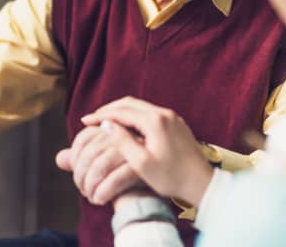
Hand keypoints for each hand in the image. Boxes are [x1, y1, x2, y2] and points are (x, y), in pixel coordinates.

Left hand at [55, 125, 142, 204]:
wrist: (151, 191)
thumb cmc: (124, 176)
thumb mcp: (101, 165)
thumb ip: (81, 160)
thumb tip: (60, 159)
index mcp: (112, 127)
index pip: (83, 138)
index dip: (75, 159)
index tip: (77, 176)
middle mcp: (123, 132)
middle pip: (90, 153)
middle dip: (81, 176)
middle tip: (83, 190)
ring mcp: (133, 147)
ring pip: (100, 166)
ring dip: (90, 186)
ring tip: (91, 197)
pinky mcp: (141, 166)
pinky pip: (114, 179)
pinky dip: (102, 192)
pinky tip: (100, 200)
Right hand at [82, 96, 213, 206]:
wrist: (201, 182)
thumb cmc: (171, 177)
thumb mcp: (141, 163)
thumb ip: (122, 142)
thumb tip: (106, 125)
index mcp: (155, 121)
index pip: (121, 111)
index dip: (100, 115)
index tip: (84, 121)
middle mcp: (164, 114)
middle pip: (130, 103)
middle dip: (109, 109)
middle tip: (91, 118)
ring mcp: (172, 117)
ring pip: (140, 107)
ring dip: (121, 112)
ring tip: (105, 122)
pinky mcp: (176, 123)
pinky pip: (149, 113)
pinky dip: (133, 116)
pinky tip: (126, 127)